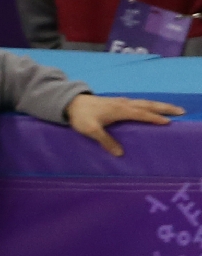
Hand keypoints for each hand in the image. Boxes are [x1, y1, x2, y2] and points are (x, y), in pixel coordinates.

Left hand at [66, 93, 183, 157]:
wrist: (73, 103)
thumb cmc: (81, 117)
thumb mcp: (91, 131)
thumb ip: (105, 141)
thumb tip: (120, 154)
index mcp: (120, 110)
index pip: (141, 114)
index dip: (154, 118)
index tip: (168, 122)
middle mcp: (125, 104)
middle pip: (149, 105)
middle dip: (165, 108)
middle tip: (181, 111)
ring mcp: (123, 102)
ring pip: (146, 103)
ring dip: (160, 105)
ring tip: (174, 110)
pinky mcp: (120, 103)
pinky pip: (140, 104)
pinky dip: (151, 106)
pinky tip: (154, 108)